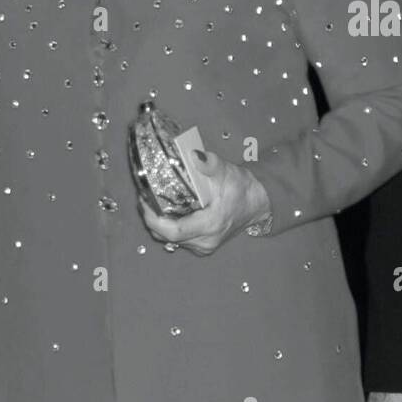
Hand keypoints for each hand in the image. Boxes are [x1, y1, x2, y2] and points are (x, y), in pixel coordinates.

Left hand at [140, 150, 270, 255]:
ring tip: (152, 202)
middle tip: (144, 197)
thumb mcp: (227, 172)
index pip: (173, 231)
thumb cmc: (243, 189)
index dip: (153, 219)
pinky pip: (178, 240)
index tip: (144, 202)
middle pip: (166, 236)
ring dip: (158, 223)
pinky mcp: (202, 246)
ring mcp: (203, 246)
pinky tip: (166, 211)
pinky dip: (168, 227)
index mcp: (210, 225)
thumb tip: (193, 155)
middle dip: (151, 218)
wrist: (258, 203)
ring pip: (170, 240)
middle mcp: (205, 240)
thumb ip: (209, 164)